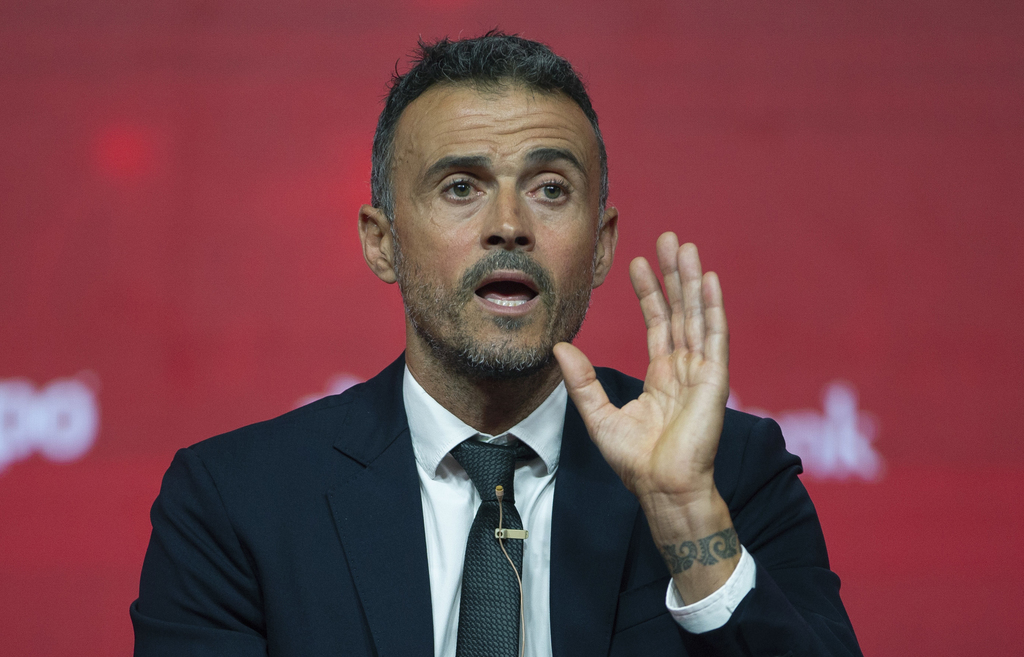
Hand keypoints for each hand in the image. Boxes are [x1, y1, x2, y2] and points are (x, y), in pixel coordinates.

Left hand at [554, 233, 736, 601]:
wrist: (662, 489)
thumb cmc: (635, 462)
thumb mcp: (599, 414)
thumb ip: (581, 380)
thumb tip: (559, 346)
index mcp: (662, 377)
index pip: (658, 322)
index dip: (649, 292)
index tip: (638, 262)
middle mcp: (684, 369)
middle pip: (680, 310)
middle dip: (674, 275)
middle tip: (669, 238)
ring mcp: (701, 372)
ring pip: (697, 315)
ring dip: (693, 281)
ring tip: (686, 247)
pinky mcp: (713, 380)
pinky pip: (714, 336)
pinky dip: (712, 307)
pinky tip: (708, 280)